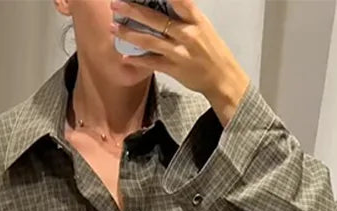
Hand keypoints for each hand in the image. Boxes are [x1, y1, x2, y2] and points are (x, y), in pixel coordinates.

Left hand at [109, 0, 249, 120]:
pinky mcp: (174, 69)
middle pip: (156, 20)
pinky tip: (125, 56)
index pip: (178, 0)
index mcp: (195, 19)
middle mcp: (187, 34)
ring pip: (150, 41)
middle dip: (133, 11)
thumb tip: (164, 4)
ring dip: (129, 34)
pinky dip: (137, 60)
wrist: (222, 77)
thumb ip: (184, 15)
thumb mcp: (202, 26)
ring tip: (114, 28)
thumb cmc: (211, 50)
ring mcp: (179, 52)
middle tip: (116, 5)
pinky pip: (152, 63)